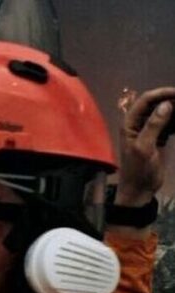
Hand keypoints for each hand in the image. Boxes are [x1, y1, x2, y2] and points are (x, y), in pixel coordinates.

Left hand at [119, 87, 174, 205]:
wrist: (139, 189)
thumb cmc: (138, 170)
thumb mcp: (144, 147)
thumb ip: (154, 125)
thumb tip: (166, 104)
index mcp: (130, 124)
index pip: (145, 101)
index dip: (161, 93)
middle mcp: (138, 124)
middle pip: (156, 104)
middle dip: (171, 99)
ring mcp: (149, 130)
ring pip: (164, 113)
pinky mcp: (158, 138)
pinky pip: (170, 124)